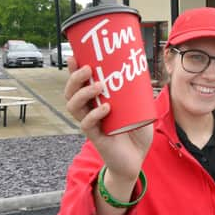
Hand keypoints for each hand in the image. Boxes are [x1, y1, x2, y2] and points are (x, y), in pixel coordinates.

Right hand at [64, 57, 153, 181]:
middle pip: (71, 93)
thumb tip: (144, 69)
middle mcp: (89, 112)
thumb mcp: (139, 107)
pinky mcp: (96, 138)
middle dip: (75, 79)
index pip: (79, 84)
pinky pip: (87, 125)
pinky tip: (105, 108)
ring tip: (99, 86)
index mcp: (96, 102)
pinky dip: (95, 115)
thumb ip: (139, 91)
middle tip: (88, 69)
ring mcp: (91, 125)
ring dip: (84, 94)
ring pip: (74, 107)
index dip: (74, 70)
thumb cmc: (135, 132)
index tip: (75, 55)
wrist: (137, 159)